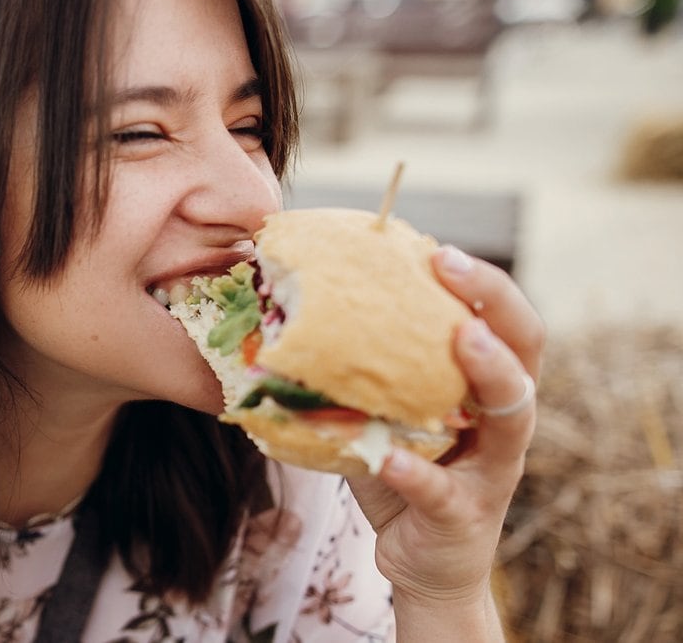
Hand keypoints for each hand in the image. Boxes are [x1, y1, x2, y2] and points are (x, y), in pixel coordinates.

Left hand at [347, 246, 542, 615]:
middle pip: (525, 352)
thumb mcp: (384, 415)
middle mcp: (505, 424)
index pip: (504, 324)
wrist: (422, 565)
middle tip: (451, 264)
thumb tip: (288, 316)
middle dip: (495, 303)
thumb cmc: (403, 475)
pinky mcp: (465, 516)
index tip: (438, 249)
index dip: (483, 284)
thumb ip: (362, 373)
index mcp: (486, 391)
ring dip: (490, 372)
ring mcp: (492, 471)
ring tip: (462, 339)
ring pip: (514, 417)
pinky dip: (415, 471)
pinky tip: (385, 455)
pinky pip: (442, 490)